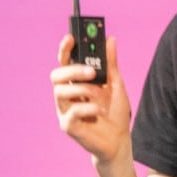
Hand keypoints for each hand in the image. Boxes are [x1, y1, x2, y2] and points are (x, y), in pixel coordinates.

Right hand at [51, 34, 131, 164]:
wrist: (119, 140)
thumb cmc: (115, 111)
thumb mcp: (116, 84)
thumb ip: (111, 64)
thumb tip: (110, 39)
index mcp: (76, 82)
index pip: (64, 62)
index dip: (64, 49)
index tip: (71, 37)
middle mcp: (67, 95)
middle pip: (56, 76)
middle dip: (72, 70)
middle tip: (91, 72)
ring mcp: (64, 110)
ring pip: (60, 92)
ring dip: (83, 90)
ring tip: (99, 96)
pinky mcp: (68, 126)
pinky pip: (71, 112)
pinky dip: (88, 108)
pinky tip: (99, 111)